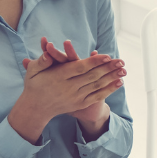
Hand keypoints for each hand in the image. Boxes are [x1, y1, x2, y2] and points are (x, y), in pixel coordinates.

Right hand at [9, 38, 126, 142]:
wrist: (36, 108)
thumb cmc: (34, 85)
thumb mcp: (32, 71)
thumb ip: (41, 60)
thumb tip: (47, 49)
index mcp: (59, 77)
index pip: (80, 68)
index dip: (94, 62)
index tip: (107, 56)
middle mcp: (69, 88)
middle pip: (92, 76)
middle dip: (108, 68)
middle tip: (121, 61)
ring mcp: (75, 97)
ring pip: (97, 86)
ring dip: (112, 78)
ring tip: (124, 70)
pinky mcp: (80, 104)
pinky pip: (97, 96)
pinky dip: (109, 90)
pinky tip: (119, 83)